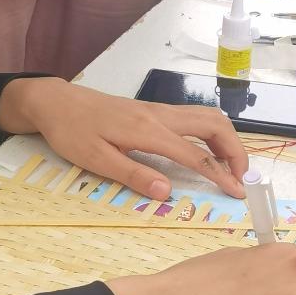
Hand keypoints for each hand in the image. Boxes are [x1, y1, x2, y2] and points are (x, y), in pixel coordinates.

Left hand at [5, 77, 249, 200]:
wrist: (54, 101)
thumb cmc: (71, 131)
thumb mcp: (95, 159)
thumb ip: (134, 175)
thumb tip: (167, 192)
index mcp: (147, 131)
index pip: (195, 154)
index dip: (220, 175)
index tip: (237, 193)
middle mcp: (159, 116)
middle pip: (214, 125)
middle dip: (236, 151)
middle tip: (241, 178)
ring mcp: (158, 110)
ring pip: (207, 117)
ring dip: (227, 140)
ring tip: (229, 166)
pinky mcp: (154, 110)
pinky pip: (194, 117)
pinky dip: (212, 134)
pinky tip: (207, 151)